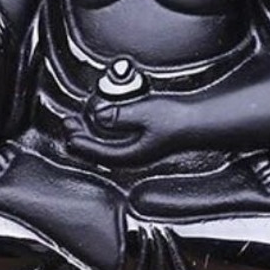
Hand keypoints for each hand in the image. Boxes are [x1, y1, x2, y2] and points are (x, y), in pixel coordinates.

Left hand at [65, 93, 185, 165]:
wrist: (199, 121)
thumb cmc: (177, 119)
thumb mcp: (144, 112)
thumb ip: (118, 115)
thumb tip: (98, 115)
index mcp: (131, 154)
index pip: (96, 152)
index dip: (79, 140)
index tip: (69, 128)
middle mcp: (133, 156)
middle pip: (98, 151)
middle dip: (81, 137)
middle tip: (69, 122)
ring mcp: (139, 149)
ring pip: (106, 146)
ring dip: (92, 133)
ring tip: (82, 120)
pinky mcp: (144, 141)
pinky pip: (115, 140)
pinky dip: (104, 130)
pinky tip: (104, 120)